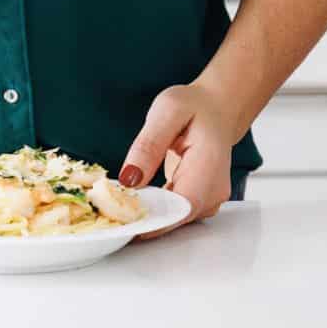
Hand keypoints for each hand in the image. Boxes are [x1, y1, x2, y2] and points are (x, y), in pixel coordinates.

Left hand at [119, 82, 237, 240]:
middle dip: (143, 216)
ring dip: (147, 214)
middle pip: (175, 218)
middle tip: (111, 206)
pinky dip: (155, 210)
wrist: (216, 110)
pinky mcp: (200, 204)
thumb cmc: (194, 107)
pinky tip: (138, 199)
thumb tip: (129, 180)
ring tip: (121, 200)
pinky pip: (174, 214)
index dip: (150, 220)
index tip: (121, 220)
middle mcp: (213, 191)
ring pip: (174, 221)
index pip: (180, 207)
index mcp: (208, 166)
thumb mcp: (167, 112)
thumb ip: (149, 145)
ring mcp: (209, 201)